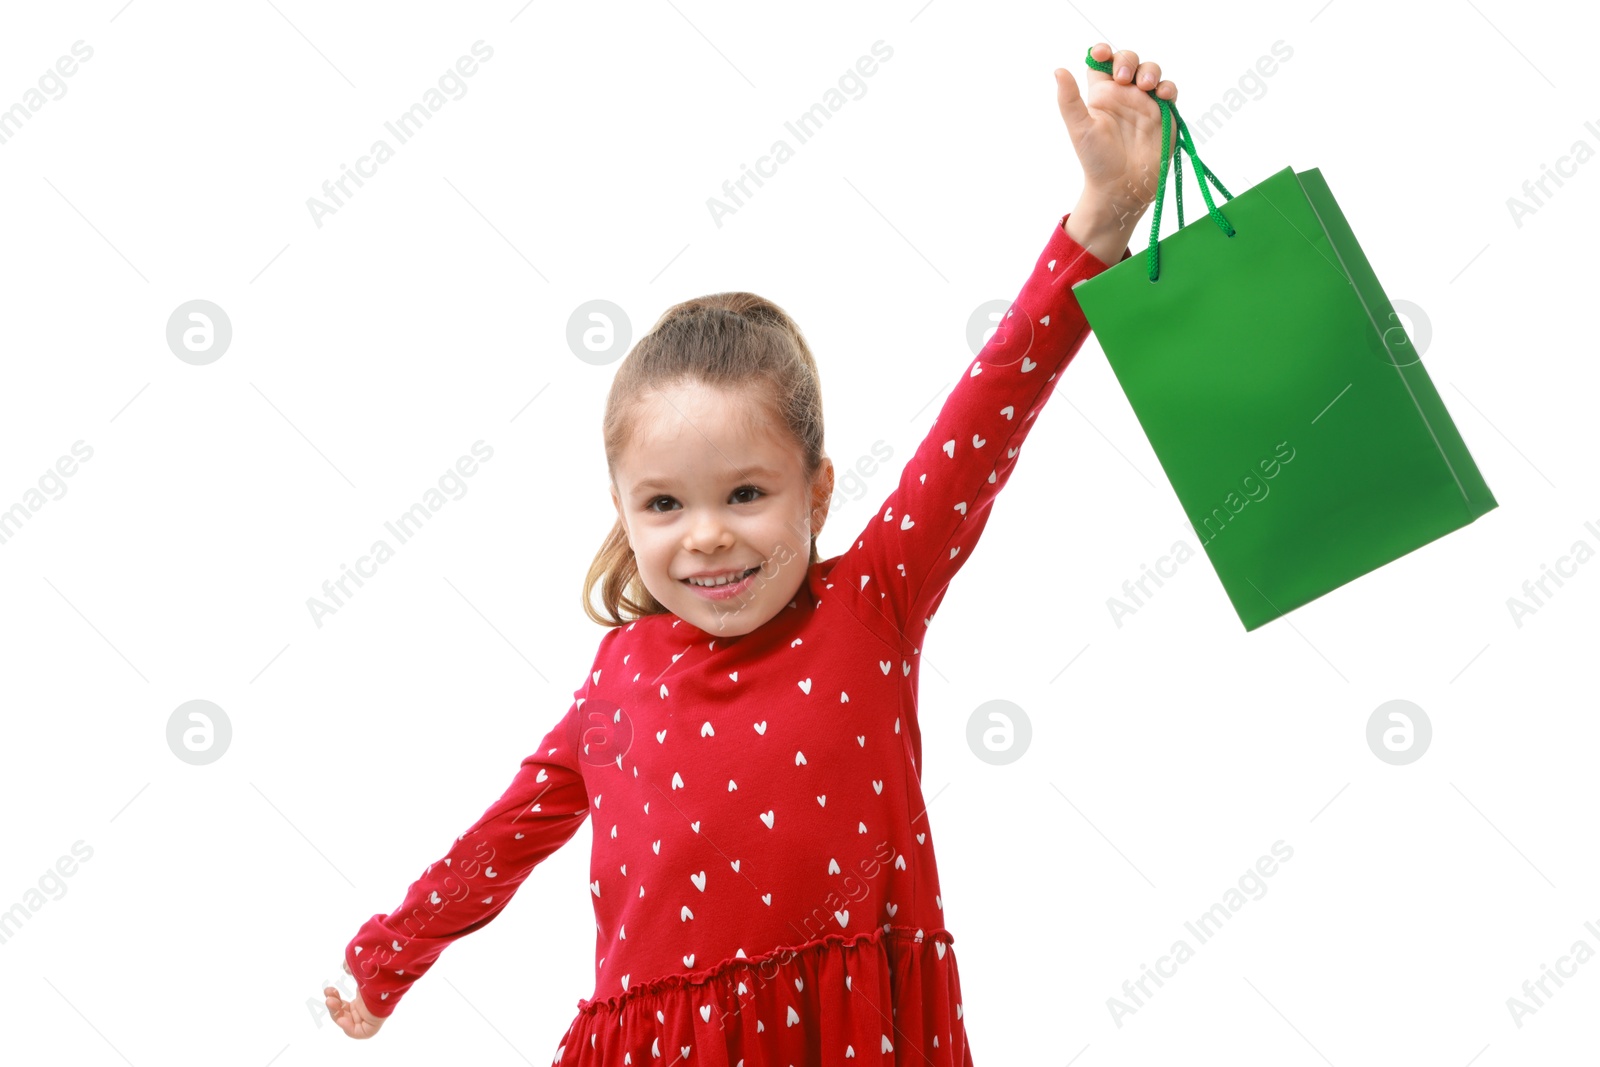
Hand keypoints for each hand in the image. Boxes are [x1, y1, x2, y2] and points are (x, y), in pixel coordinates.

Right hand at [325, 959, 386, 1037]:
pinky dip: (349, 1029)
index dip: (336, 1001)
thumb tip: (346, 967)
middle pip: (345, 1014)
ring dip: (335, 1014)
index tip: (330, 989)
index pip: (346, 1005)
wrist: (387, 973)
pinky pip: (361, 1033)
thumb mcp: (360, 966)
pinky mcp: (375, 1023)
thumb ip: (352, 966)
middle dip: (333, 1005)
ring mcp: (370, 1015)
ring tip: (330, 1000)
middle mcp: (367, 1007)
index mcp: (365, 996)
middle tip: (328, 993)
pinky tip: (342, 1019)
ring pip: (349, 1022)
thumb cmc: (375, 968)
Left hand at [1054, 43, 1180, 253]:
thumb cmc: (1097, 160)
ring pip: (1151, 70)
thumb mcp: (1080, 128)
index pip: (1102, 62)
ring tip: (1146, 86)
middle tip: (1124, 79)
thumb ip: (1069, 100)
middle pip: (1128, 60)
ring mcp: (1145, 102)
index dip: (1102, 51)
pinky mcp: (1164, 113)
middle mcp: (1123, 94)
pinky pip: (1169, 91)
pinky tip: (1161, 96)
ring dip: (1150, 71)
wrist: (1122, 187)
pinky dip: (1168, 88)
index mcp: (1102, 94)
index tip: (1101, 54)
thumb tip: (1058, 70)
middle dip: (1128, 60)